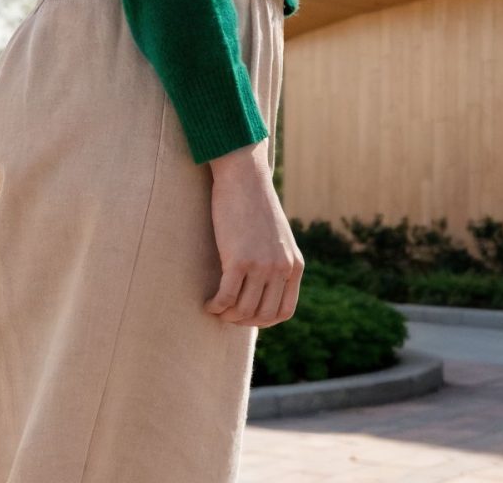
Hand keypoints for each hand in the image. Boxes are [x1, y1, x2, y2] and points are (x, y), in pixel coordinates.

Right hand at [204, 137, 303, 326]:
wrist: (246, 180)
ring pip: (243, 310)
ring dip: (226, 315)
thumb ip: (277, 263)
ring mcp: (262, 265)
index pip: (284, 312)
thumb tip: (264, 289)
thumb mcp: (278, 239)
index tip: (246, 316)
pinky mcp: (239, 260)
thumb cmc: (257, 208)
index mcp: (294, 265)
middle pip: (262, 315)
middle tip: (226, 313)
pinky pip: (226, 298)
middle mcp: (281, 268)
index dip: (263, 321)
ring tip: (216, 306)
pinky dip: (215, 306)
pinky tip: (208, 302)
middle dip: (242, 321)